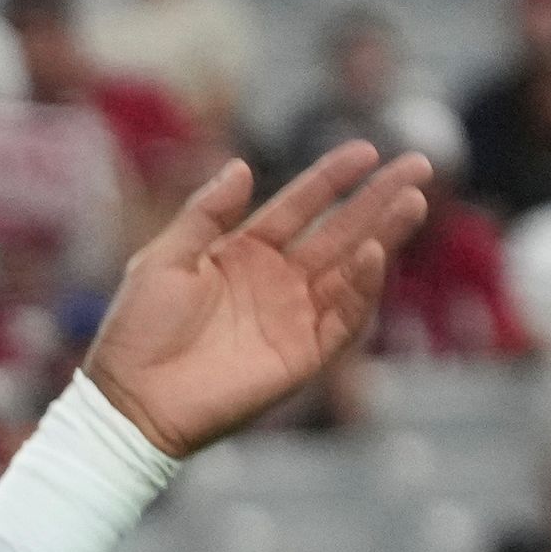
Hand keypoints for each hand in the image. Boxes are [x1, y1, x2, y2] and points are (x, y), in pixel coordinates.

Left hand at [82, 142, 432, 457]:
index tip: (366, 149)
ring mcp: (291, 318)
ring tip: (411, 202)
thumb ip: (205, 214)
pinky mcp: (301, 356)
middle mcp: (275, 282)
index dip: (331, 178)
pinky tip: (374, 254)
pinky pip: (342, 319)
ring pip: (351, 271)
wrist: (131, 402)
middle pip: (338, 232)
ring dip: (383, 236)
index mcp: (242, 254)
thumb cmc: (136, 331)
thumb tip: (242, 166)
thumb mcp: (163, 259)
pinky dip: (362, 289)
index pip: (299, 206)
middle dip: (378, 199)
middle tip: (419, 166)